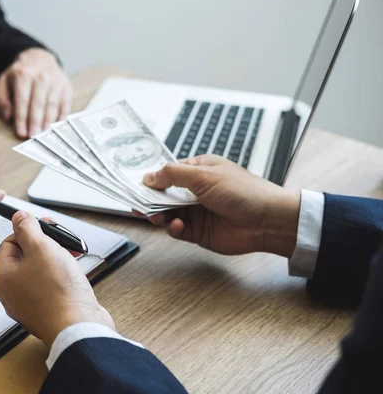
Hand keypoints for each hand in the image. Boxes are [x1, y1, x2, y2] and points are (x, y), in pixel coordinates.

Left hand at [0, 48, 72, 138]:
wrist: (39, 58)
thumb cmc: (21, 75)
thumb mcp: (4, 82)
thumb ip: (2, 100)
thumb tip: (8, 117)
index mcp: (24, 74)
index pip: (22, 100)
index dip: (22, 118)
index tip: (21, 132)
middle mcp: (41, 76)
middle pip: (38, 103)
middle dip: (35, 122)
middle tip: (33, 136)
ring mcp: (56, 81)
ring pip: (52, 104)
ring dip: (48, 121)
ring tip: (43, 133)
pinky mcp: (66, 87)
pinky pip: (65, 104)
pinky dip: (61, 116)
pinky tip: (56, 125)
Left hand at [0, 211, 113, 346]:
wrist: (78, 326)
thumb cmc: (58, 291)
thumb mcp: (41, 248)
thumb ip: (28, 229)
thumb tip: (19, 217)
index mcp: (3, 277)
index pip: (9, 242)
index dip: (28, 231)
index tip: (45, 226)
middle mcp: (12, 292)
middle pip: (26, 256)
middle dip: (46, 243)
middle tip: (61, 238)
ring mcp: (30, 303)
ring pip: (40, 269)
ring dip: (57, 256)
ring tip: (72, 254)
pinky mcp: (48, 309)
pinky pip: (51, 285)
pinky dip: (63, 274)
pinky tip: (74, 271)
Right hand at [142, 155, 300, 256]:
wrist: (268, 221)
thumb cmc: (244, 192)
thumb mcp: (204, 175)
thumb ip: (174, 175)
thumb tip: (150, 176)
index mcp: (199, 170)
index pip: (168, 173)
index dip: (152, 179)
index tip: (135, 185)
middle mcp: (196, 191)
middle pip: (164, 194)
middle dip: (150, 199)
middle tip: (137, 204)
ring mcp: (197, 211)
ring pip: (167, 213)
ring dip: (159, 215)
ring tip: (155, 217)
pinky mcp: (199, 231)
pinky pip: (177, 230)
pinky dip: (172, 228)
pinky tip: (175, 225)